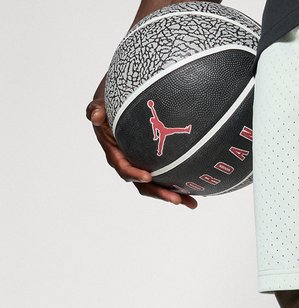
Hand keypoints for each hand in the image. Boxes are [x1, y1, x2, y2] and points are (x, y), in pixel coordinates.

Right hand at [86, 82, 197, 207]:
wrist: (118, 106)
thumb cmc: (109, 105)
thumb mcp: (100, 104)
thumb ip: (96, 109)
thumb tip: (95, 116)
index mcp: (114, 152)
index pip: (123, 167)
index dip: (134, 174)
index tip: (147, 177)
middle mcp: (128, 163)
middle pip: (143, 184)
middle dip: (159, 193)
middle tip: (177, 200)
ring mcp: (141, 166)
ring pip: (156, 185)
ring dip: (173, 195)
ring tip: (191, 203)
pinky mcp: (152, 165)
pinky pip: (164, 178)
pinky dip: (178, 186)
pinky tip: (194, 193)